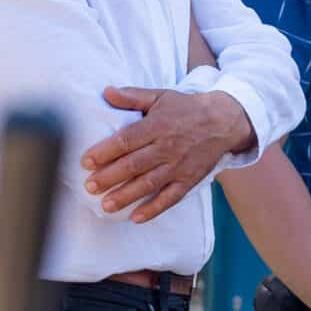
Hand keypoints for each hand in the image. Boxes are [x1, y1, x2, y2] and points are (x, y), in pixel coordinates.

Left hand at [81, 87, 254, 222]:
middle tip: (89, 187)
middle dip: (109, 177)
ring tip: (106, 205)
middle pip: (134, 164)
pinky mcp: (189, 180)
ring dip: (126, 196)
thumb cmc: (187, 108)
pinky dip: (154, 209)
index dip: (105, 151)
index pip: (127, 140)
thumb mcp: (161, 96)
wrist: (225, 121)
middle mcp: (167, 147)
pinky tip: (136, 217)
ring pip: (149, 184)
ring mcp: (179, 166)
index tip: (86, 161)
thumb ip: (133, 96)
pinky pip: (170, 197)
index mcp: (158, 125)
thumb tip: (106, 92)